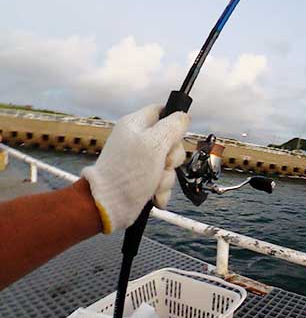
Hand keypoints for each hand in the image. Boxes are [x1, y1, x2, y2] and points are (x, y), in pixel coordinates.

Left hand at [81, 105, 188, 232]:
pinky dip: (161, 190)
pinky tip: (152, 195)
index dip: (174, 121)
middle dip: (173, 157)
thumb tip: (184, 116)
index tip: (176, 135)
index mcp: (136, 124)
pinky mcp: (144, 180)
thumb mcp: (154, 143)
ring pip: (169, 165)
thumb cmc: (128, 172)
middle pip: (171, 141)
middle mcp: (139, 141)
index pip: (161, 111)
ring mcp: (141, 162)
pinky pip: (163, 181)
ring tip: (153, 184)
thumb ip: (173, 127)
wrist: (108, 206)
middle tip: (162, 163)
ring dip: (166, 178)